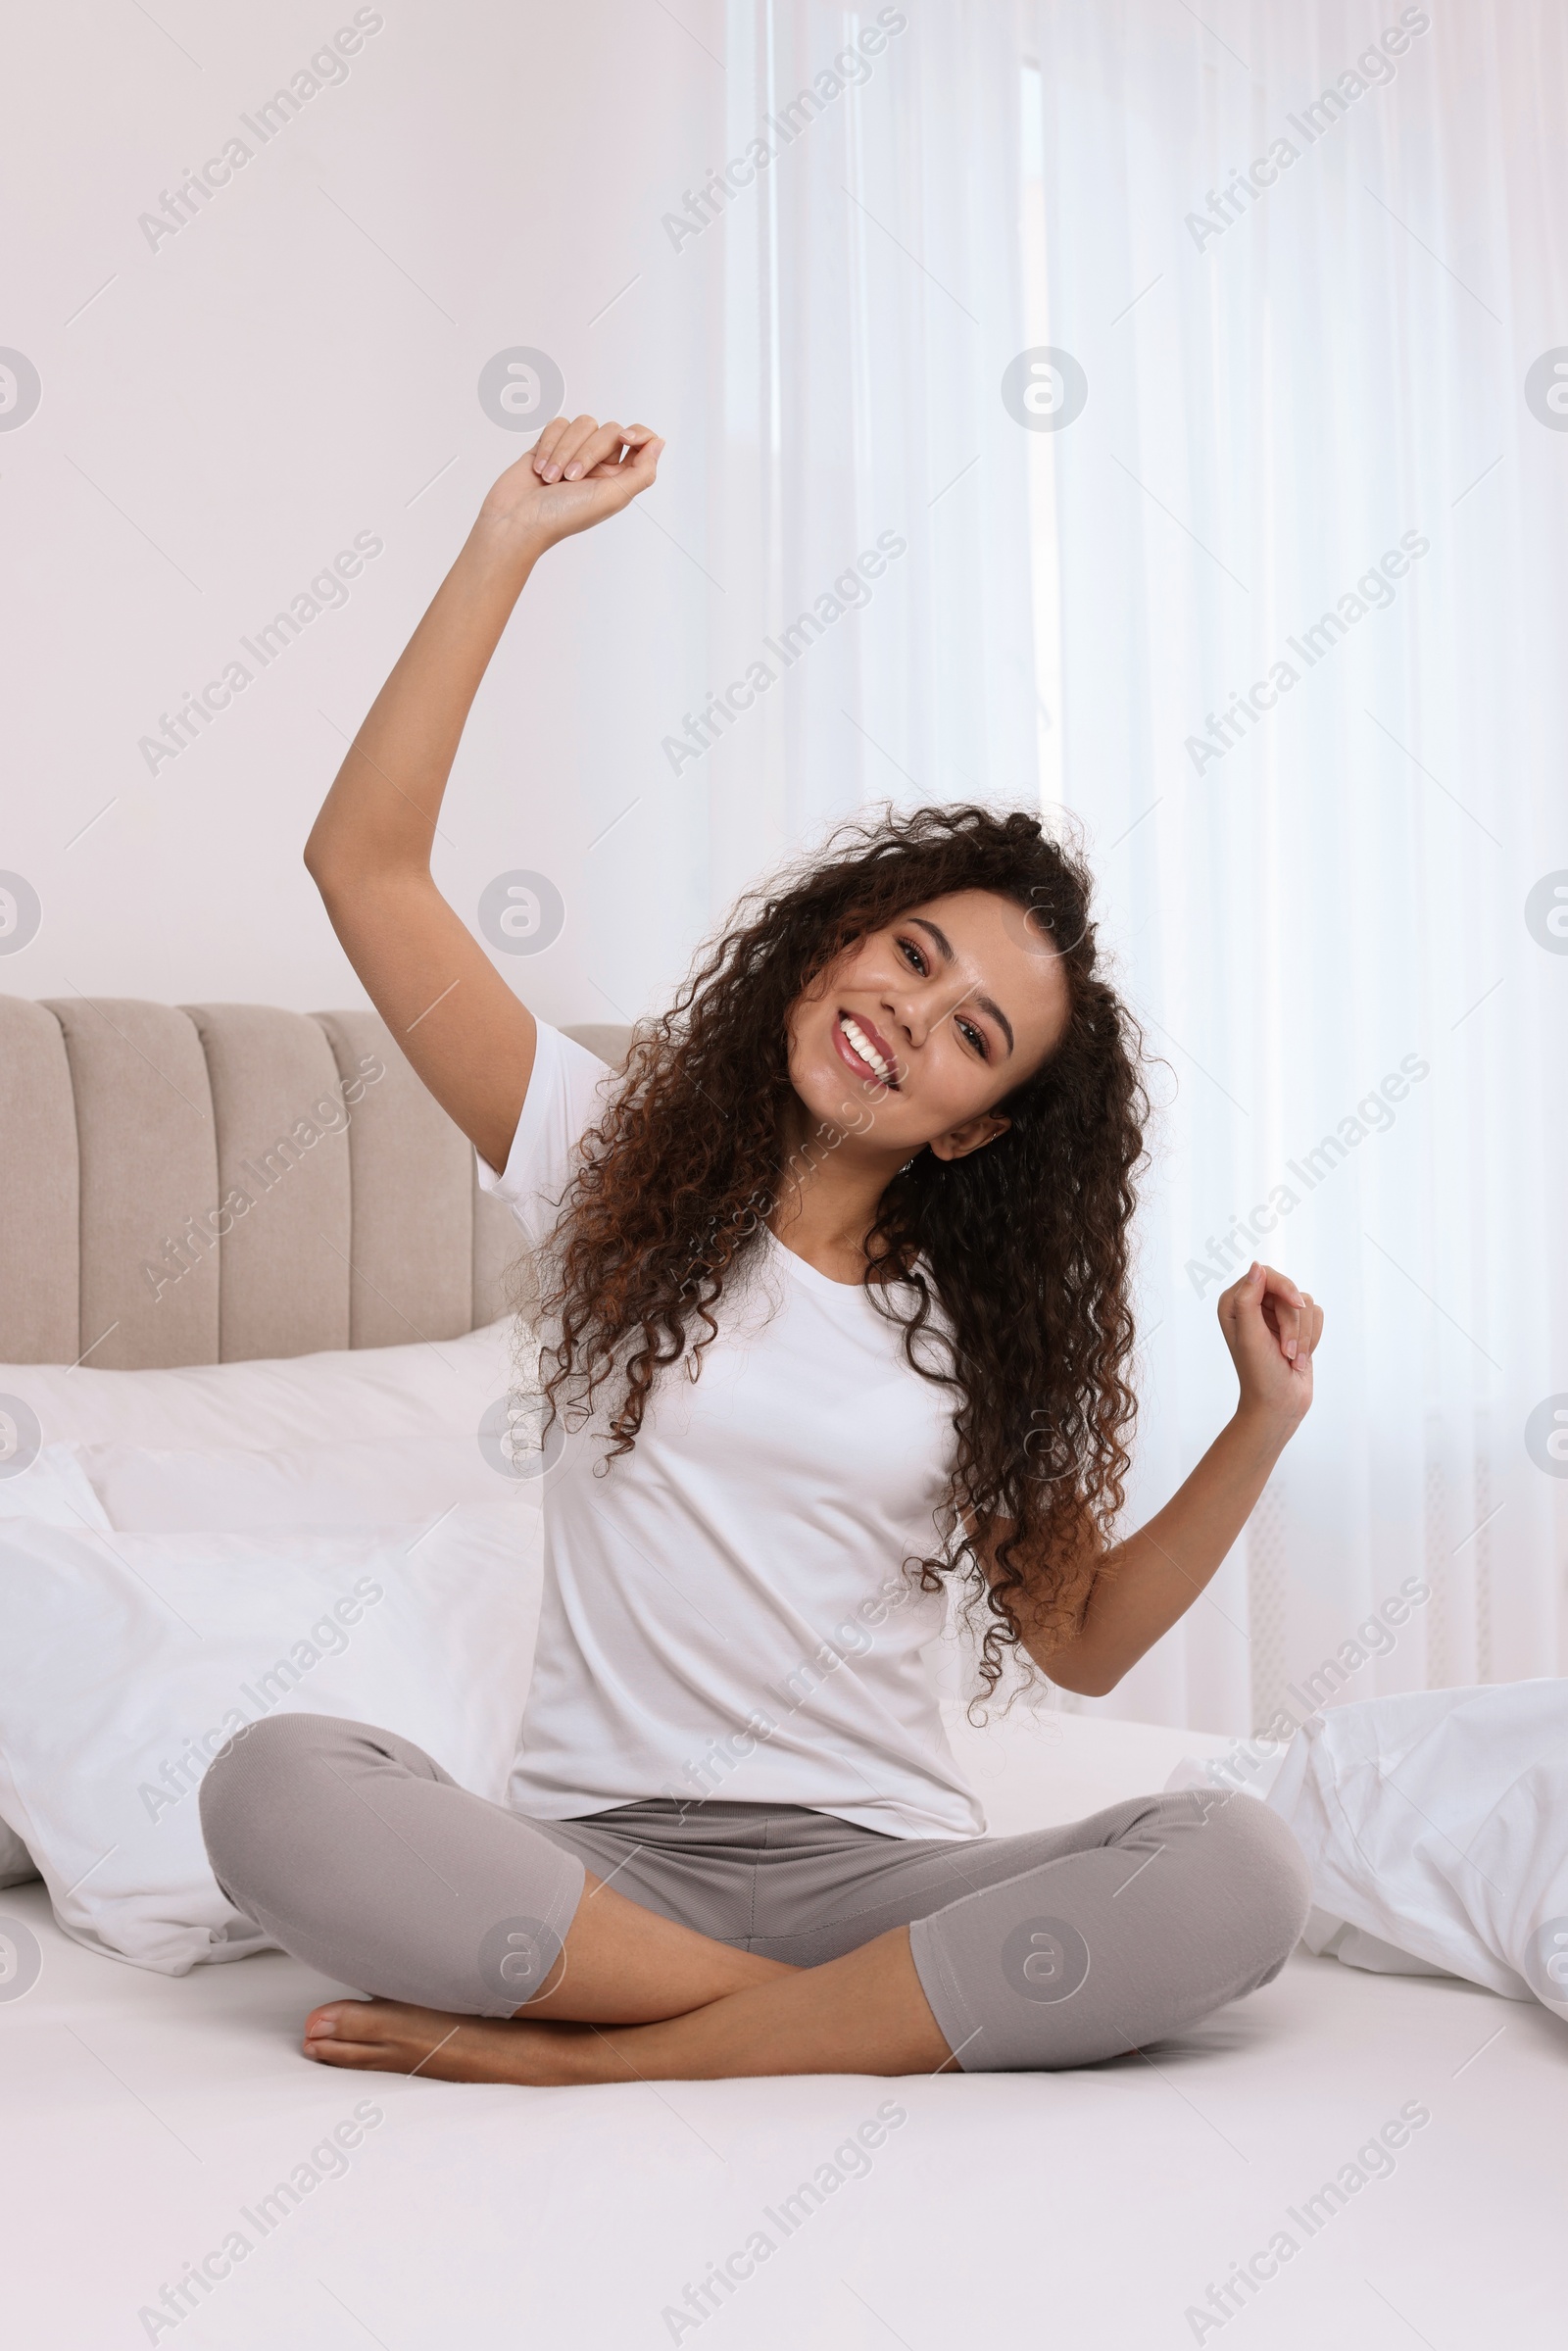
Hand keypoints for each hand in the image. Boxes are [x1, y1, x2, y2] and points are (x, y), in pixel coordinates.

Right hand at [478, 416, 663, 551]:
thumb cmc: (563, 516)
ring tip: (551, 479)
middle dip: (588, 452)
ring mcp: (573, 452)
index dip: (637, 434)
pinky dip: (548, 445)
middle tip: (571, 479)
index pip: (640, 442)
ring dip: (564, 450)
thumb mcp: (612, 498)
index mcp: (618, 479)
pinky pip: (558, 424)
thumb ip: (642, 472)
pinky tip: (539, 469)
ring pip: (582, 424)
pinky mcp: (548, 445)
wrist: (516, 520)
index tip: (624, 439)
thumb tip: (659, 442)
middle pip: (609, 430)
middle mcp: (599, 465)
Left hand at [1217, 1261, 1322, 1430]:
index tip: (1297, 1305)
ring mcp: (1275, 1315)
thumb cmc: (1260, 1374)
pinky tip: (1300, 1358)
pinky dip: (1313, 1338)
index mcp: (1234, 1303)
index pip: (1265, 1275)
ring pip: (1306, 1304)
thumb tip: (1257, 1266)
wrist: (1280, 1404)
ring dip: (1304, 1336)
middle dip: (1293, 1323)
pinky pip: (1316, 1316)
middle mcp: (1253, 1305)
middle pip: (1288, 1290)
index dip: (1284, 1287)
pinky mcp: (1296, 1326)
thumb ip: (1248, 1300)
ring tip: (1293, 1360)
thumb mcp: (1250, 1336)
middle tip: (1287, 1352)